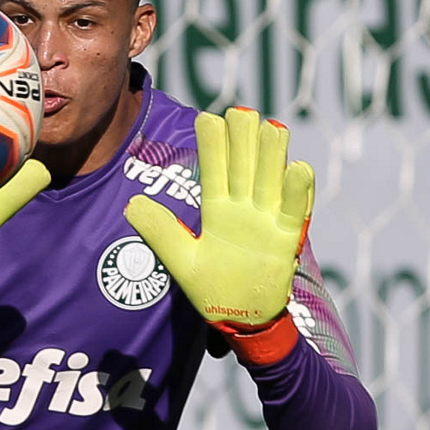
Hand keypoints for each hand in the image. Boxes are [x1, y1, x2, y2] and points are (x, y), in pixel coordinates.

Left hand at [123, 107, 312, 327]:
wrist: (240, 317)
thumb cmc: (211, 287)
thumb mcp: (181, 259)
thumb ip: (160, 231)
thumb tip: (130, 203)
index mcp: (217, 208)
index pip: (214, 169)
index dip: (213, 145)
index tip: (207, 118)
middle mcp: (244, 207)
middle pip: (245, 166)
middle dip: (244, 140)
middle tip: (240, 111)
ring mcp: (267, 220)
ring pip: (271, 180)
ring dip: (272, 155)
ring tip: (272, 127)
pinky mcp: (286, 238)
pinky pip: (295, 210)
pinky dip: (297, 191)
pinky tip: (298, 167)